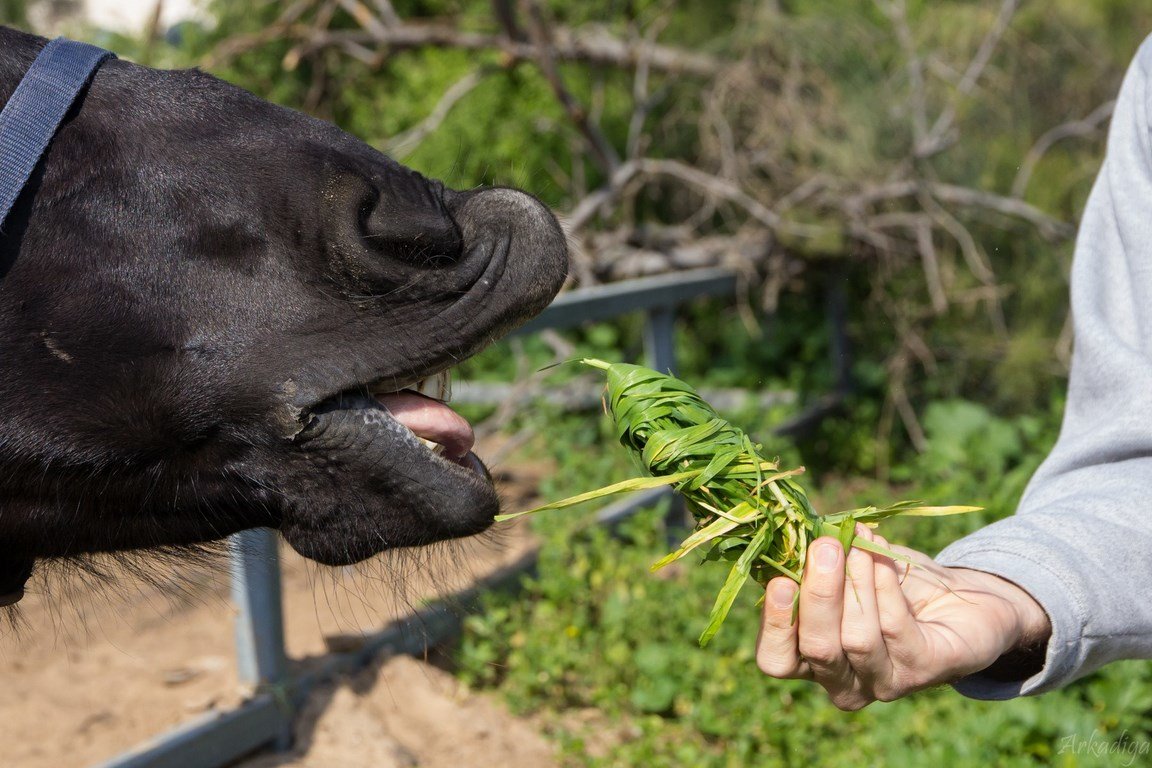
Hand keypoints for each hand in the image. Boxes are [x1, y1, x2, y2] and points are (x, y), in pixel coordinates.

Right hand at [755, 525, 1050, 709]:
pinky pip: (896, 627)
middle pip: (818, 650)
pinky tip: (883, 555)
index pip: (776, 660)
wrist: (963, 599)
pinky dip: (885, 585)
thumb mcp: (844, 572)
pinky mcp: (924, 670)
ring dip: (857, 581)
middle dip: (819, 594)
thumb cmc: (890, 583)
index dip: (775, 625)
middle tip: (824, 546)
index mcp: (811, 662)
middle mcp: (844, 682)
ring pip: (857, 638)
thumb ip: (815, 564)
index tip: (780, 580)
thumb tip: (793, 534)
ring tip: (861, 541)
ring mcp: (885, 682)